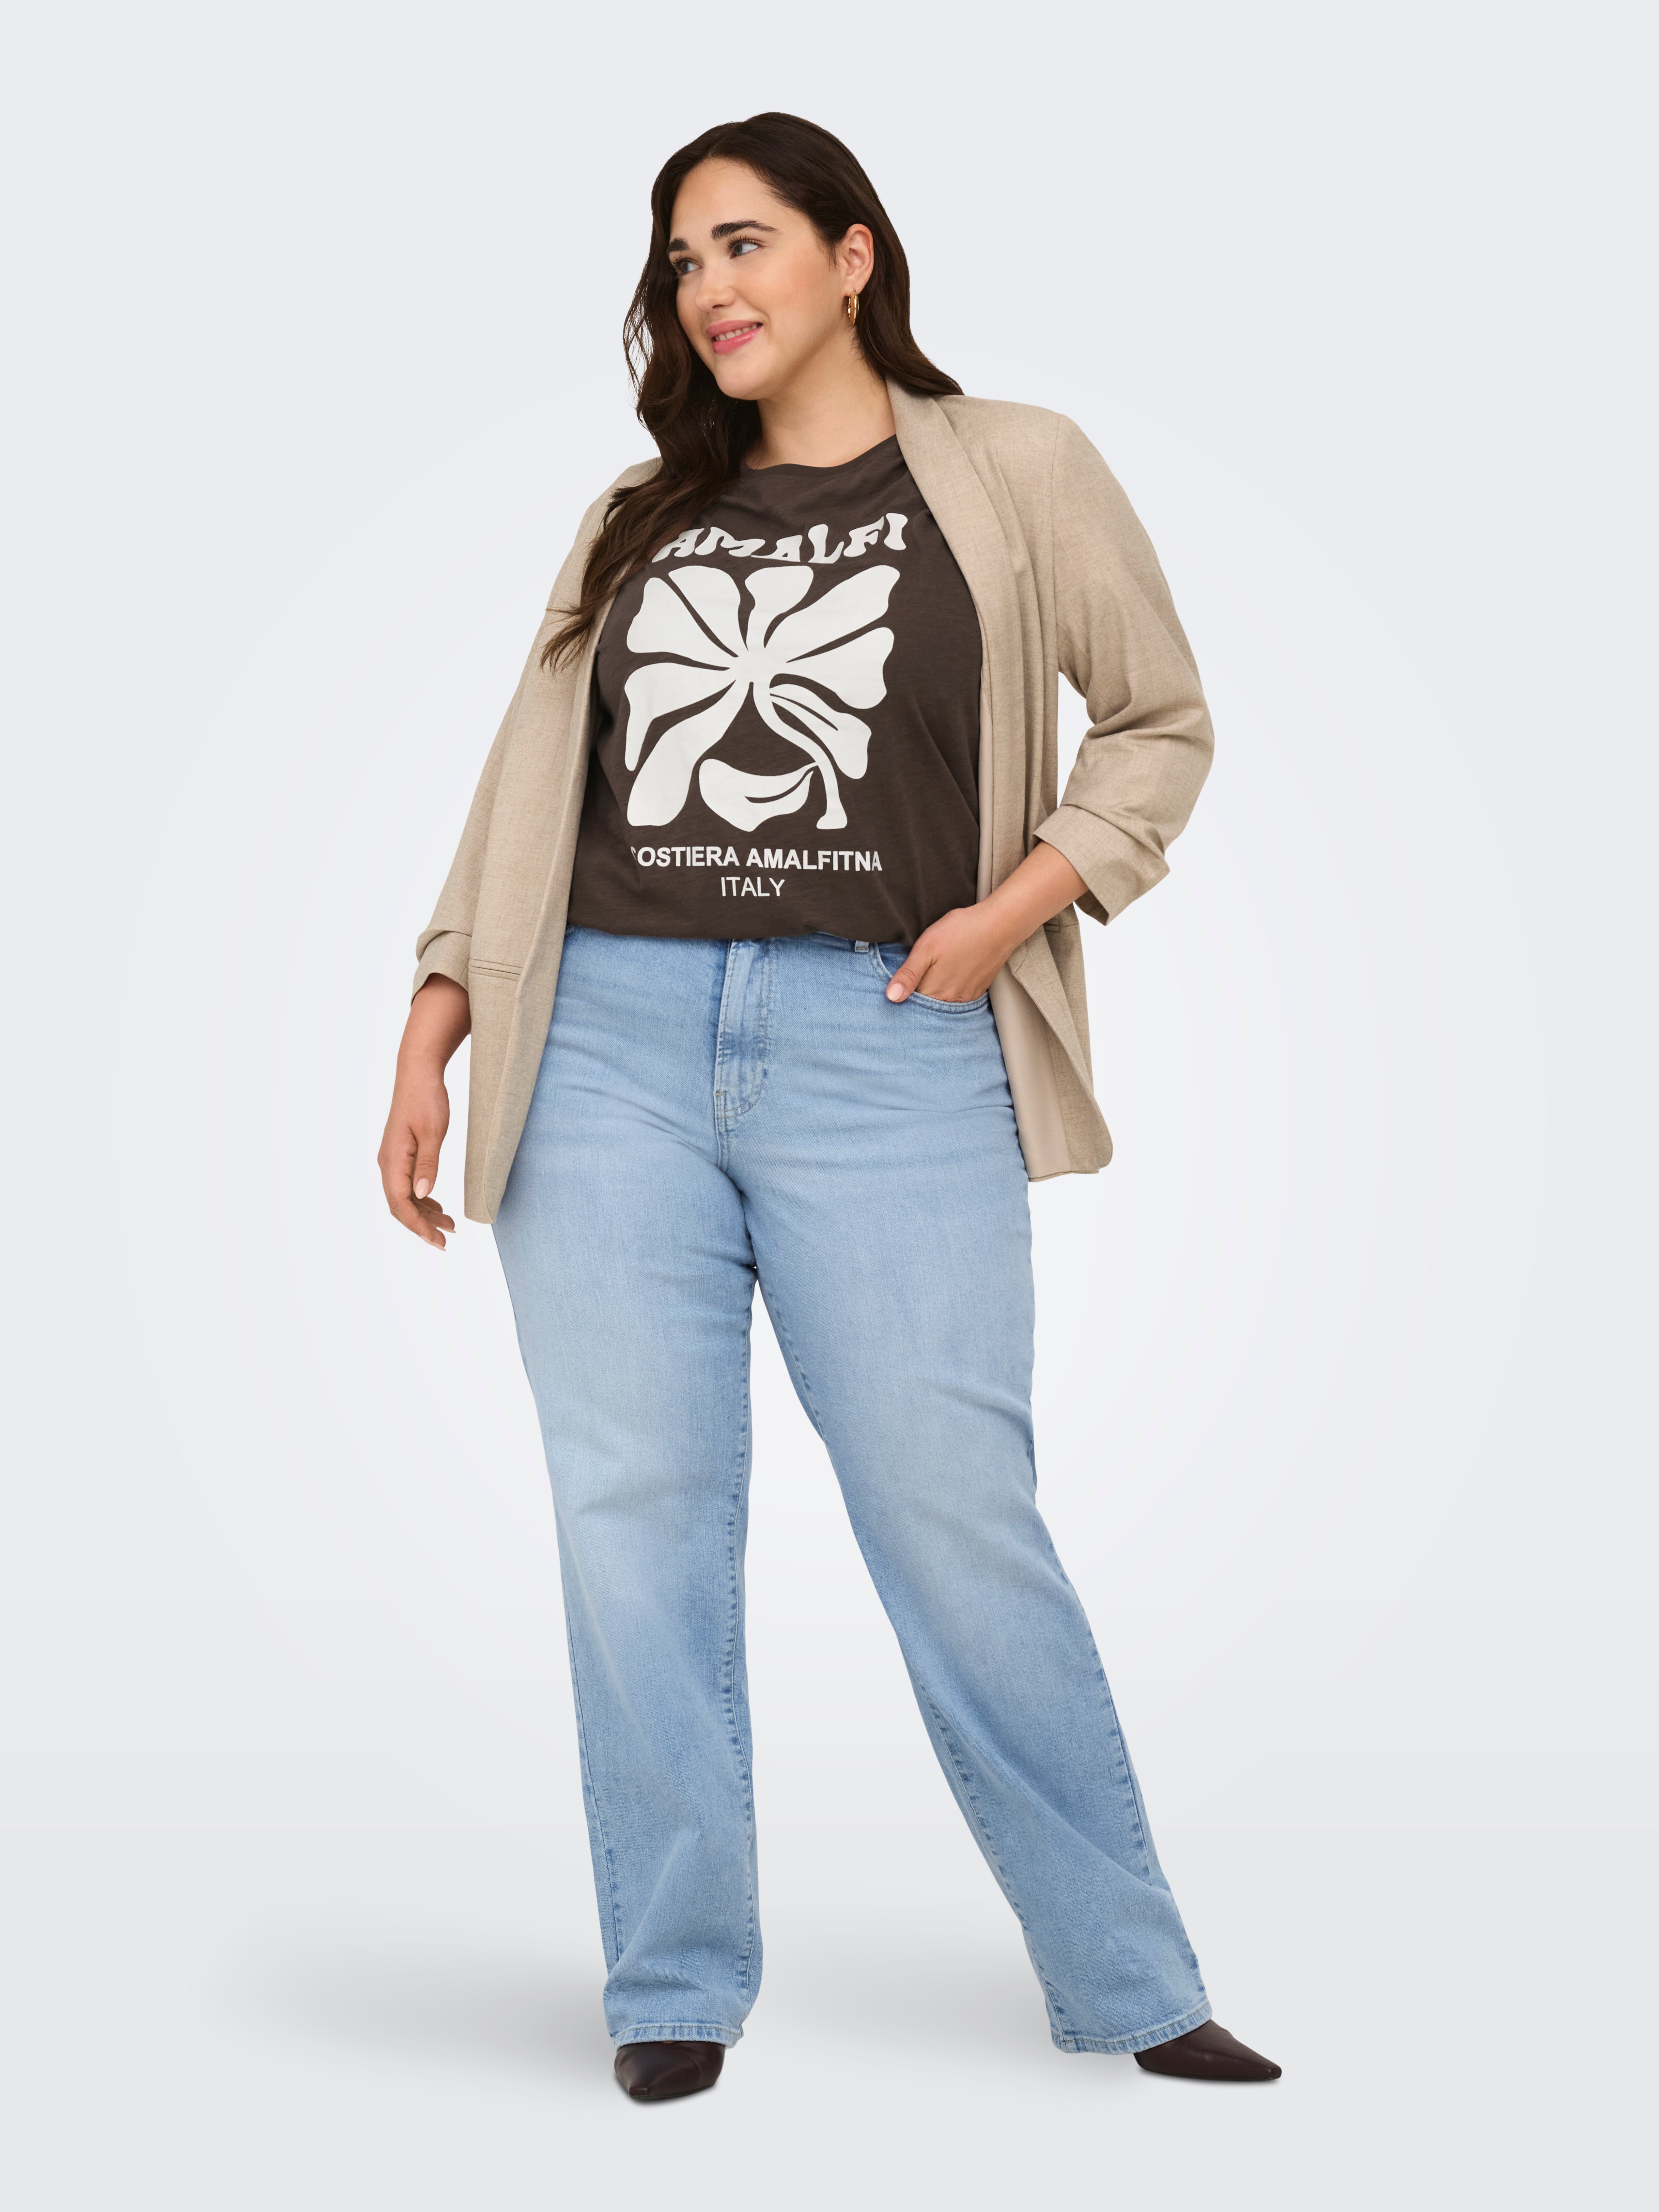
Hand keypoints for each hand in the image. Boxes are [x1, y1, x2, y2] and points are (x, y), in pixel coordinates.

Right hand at [378, 976, 469, 1246]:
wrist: (418, 1074)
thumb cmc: (426, 1099)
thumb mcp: (432, 1132)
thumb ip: (427, 1164)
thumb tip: (423, 1193)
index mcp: (393, 1160)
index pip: (400, 1204)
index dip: (418, 1226)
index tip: (437, 1241)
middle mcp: (388, 1163)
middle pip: (400, 1205)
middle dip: (422, 1225)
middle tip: (445, 1241)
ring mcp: (393, 1159)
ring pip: (405, 1197)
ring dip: (425, 1213)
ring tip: (449, 1226)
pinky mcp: (401, 1154)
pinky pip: (408, 1184)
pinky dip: (423, 1198)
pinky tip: (438, 1205)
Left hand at [883, 903, 1009, 1003]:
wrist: (999, 924)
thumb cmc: (961, 931)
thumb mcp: (926, 947)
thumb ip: (908, 974)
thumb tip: (891, 998)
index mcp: (934, 991)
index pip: (910, 1003)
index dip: (902, 992)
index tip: (900, 981)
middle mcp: (951, 1000)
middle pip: (926, 1004)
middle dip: (917, 993)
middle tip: (918, 971)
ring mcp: (966, 997)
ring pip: (942, 1001)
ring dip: (935, 991)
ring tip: (935, 970)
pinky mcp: (977, 990)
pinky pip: (957, 997)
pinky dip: (950, 988)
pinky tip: (950, 971)